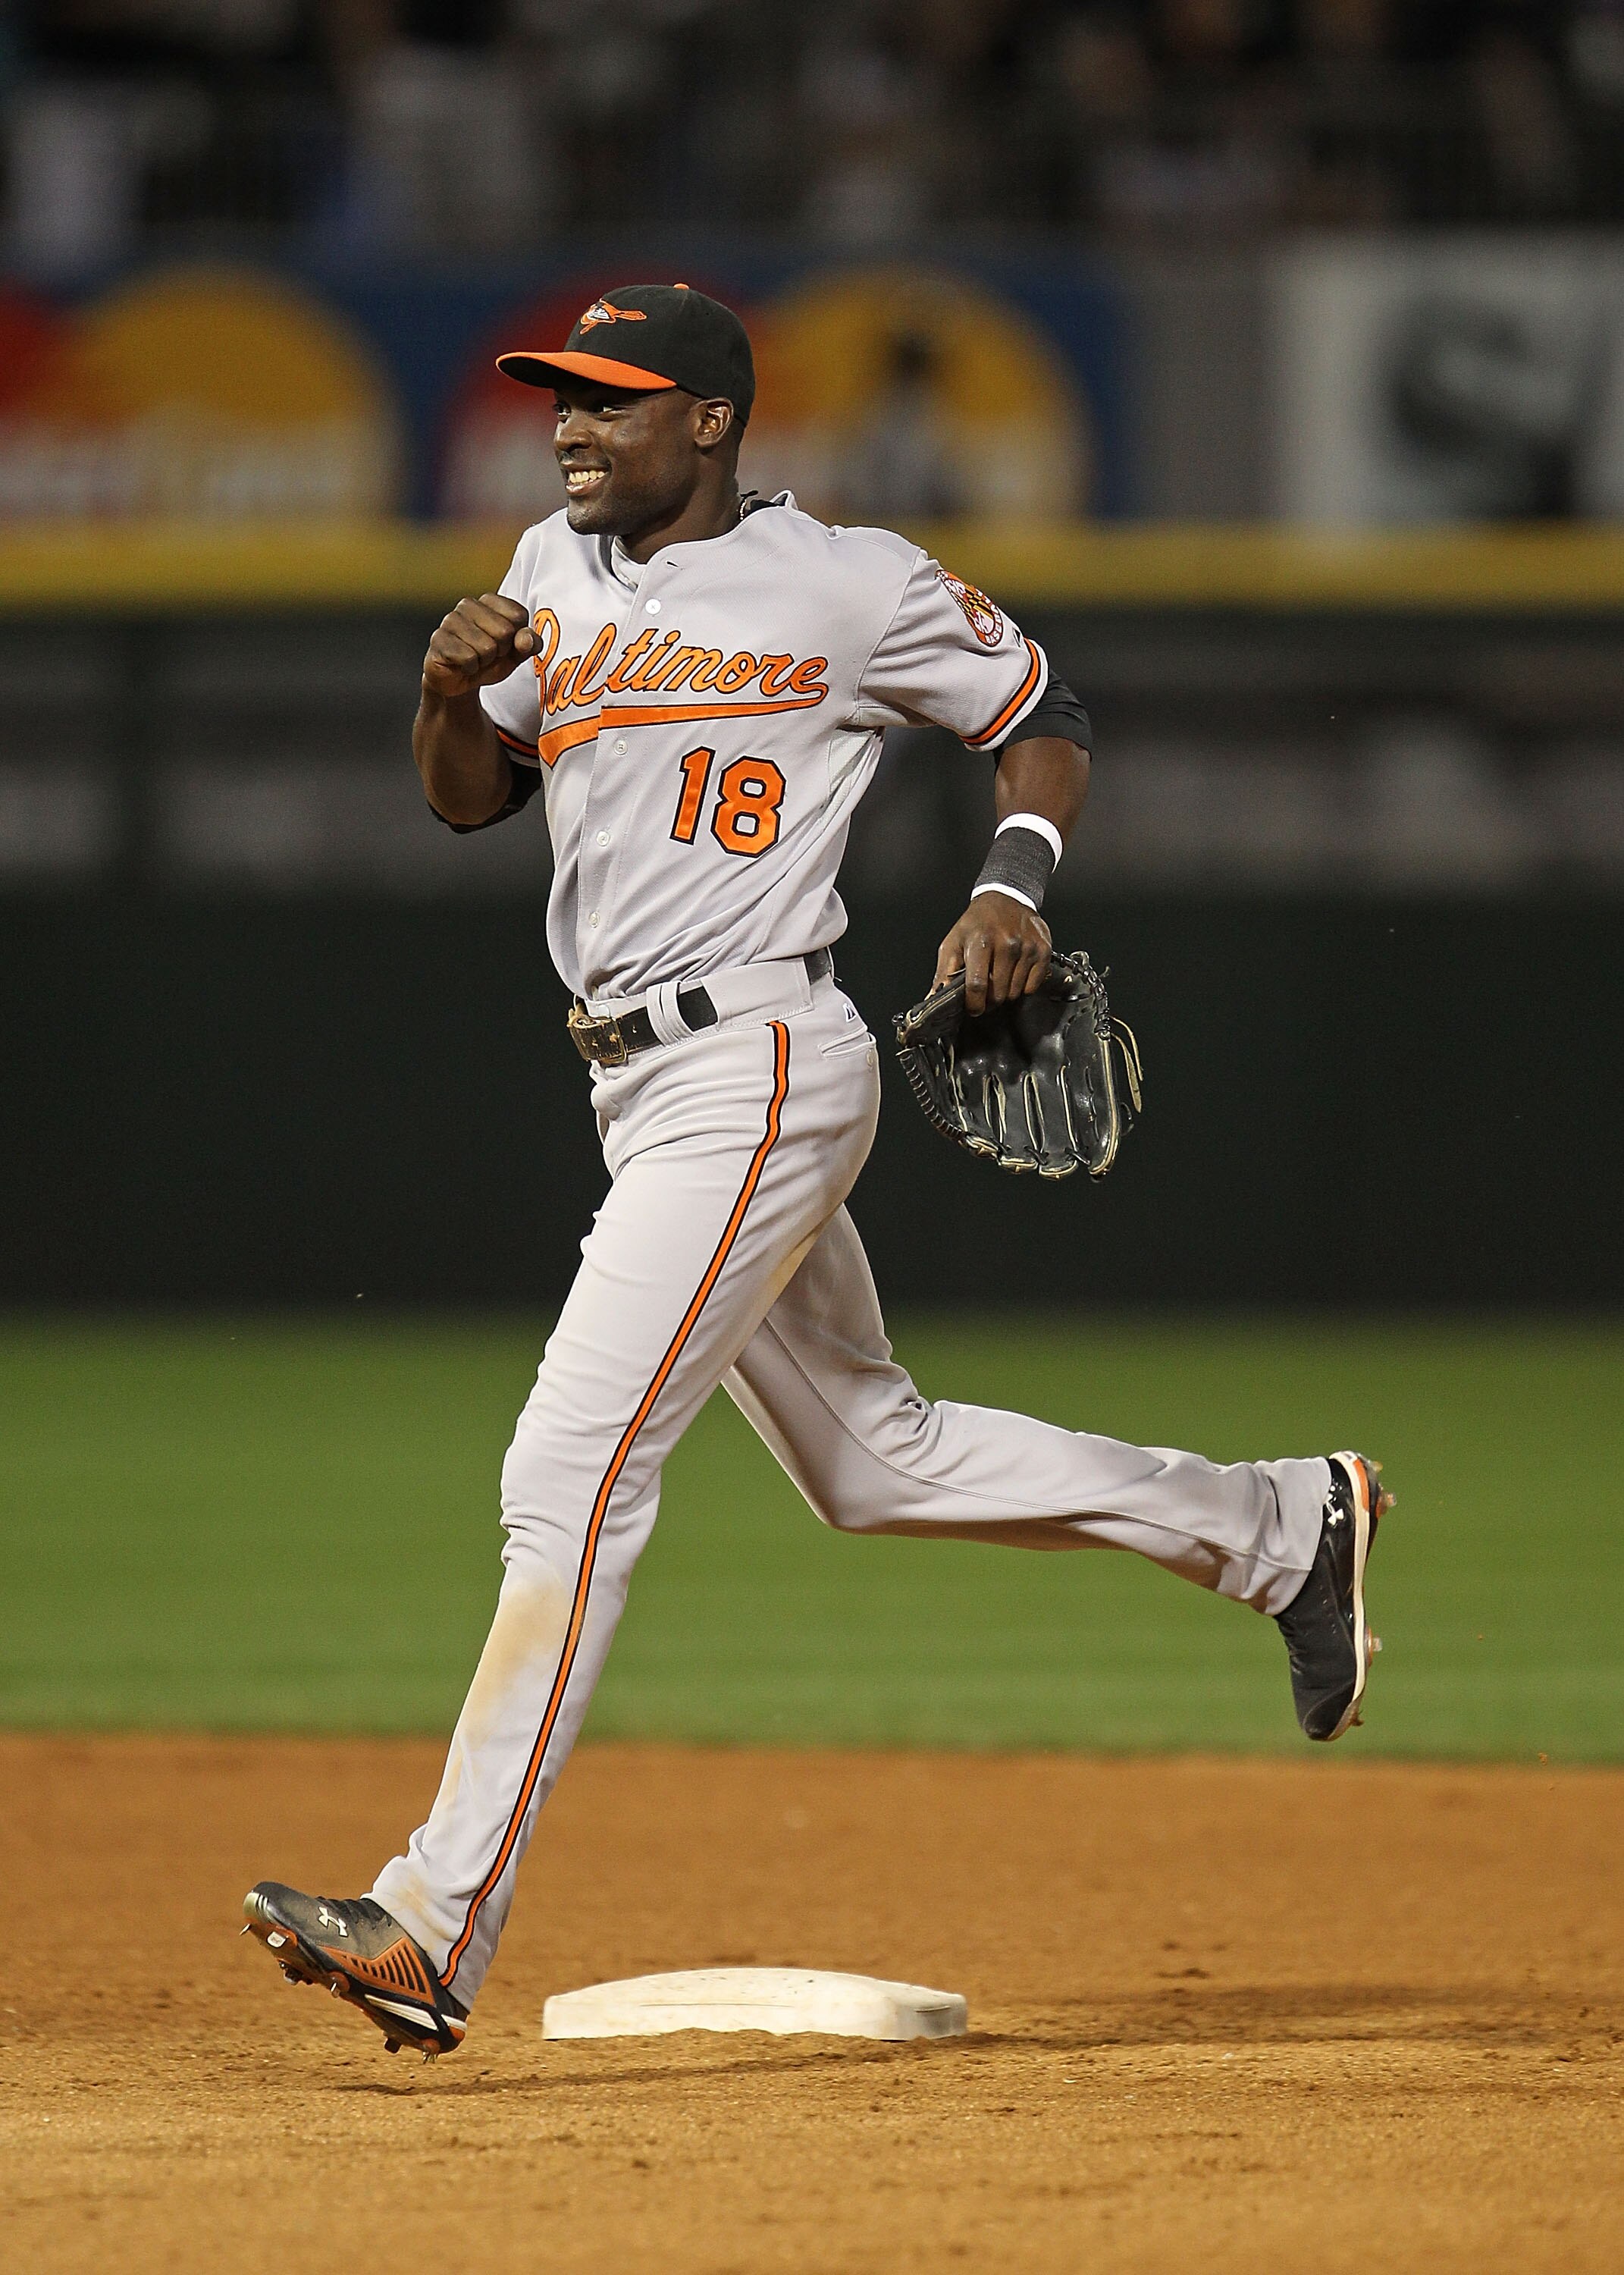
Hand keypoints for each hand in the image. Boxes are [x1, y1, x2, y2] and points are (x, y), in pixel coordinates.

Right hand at [422, 594, 537, 698]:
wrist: (458, 680)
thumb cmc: (488, 661)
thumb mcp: (515, 654)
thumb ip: (529, 644)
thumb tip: (526, 638)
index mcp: (489, 601)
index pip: (519, 616)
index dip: (516, 639)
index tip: (504, 644)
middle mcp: (468, 604)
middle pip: (504, 632)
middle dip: (500, 652)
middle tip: (487, 654)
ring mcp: (451, 620)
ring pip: (487, 647)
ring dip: (484, 662)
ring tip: (474, 659)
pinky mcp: (439, 639)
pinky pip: (468, 658)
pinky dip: (470, 669)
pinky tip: (462, 665)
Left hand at [934, 892, 1052, 1014]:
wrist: (1006, 898)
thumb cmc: (977, 922)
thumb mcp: (953, 942)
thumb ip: (944, 972)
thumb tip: (934, 997)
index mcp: (980, 942)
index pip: (977, 985)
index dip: (974, 1004)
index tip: (973, 1008)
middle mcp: (1006, 944)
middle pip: (998, 993)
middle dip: (989, 999)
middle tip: (986, 989)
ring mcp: (1027, 947)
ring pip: (1015, 992)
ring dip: (1006, 992)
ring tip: (1000, 976)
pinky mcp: (1043, 950)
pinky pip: (1032, 986)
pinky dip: (1023, 986)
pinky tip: (1015, 972)